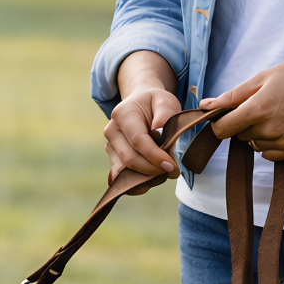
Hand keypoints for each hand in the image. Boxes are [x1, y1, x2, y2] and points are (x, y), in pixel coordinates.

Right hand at [104, 50, 181, 178]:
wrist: (140, 104)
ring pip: (124, 171)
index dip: (154, 156)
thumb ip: (165, 112)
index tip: (171, 166)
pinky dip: (138, 183)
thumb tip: (159, 130)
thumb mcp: (165, 100)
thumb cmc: (155, 103)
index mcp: (123, 114)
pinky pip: (122, 177)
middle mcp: (112, 131)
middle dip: (152, 170)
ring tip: (164, 173)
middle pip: (129, 159)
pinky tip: (153, 178)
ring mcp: (110, 146)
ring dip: (146, 178)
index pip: (137, 140)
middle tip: (173, 171)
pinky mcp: (113, 158)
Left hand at [199, 56, 283, 160]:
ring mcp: (282, 142)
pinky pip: (267, 153)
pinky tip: (281, 125)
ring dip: (256, 132)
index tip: (223, 115)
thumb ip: (231, 96)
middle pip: (238, 135)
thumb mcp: (261, 78)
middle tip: (260, 105)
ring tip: (274, 113)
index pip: (222, 129)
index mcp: (257, 109)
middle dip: (241, 122)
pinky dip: (269, 142)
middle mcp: (268, 129)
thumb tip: (205, 106)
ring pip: (252, 143)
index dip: (218, 122)